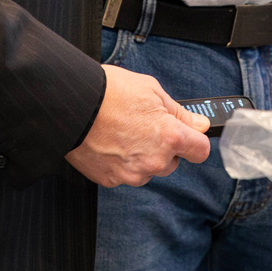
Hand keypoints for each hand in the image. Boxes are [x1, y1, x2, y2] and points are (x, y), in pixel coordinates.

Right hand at [65, 65, 211, 187]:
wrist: (71, 105)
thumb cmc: (109, 93)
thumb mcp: (151, 90)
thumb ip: (179, 112)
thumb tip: (199, 124)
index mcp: (169, 137)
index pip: (200, 150)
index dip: (195, 140)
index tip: (189, 134)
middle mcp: (154, 161)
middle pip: (172, 161)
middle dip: (164, 146)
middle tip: (144, 124)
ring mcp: (132, 174)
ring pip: (148, 169)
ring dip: (143, 156)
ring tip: (122, 131)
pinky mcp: (111, 180)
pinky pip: (126, 173)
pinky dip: (122, 161)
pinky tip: (110, 142)